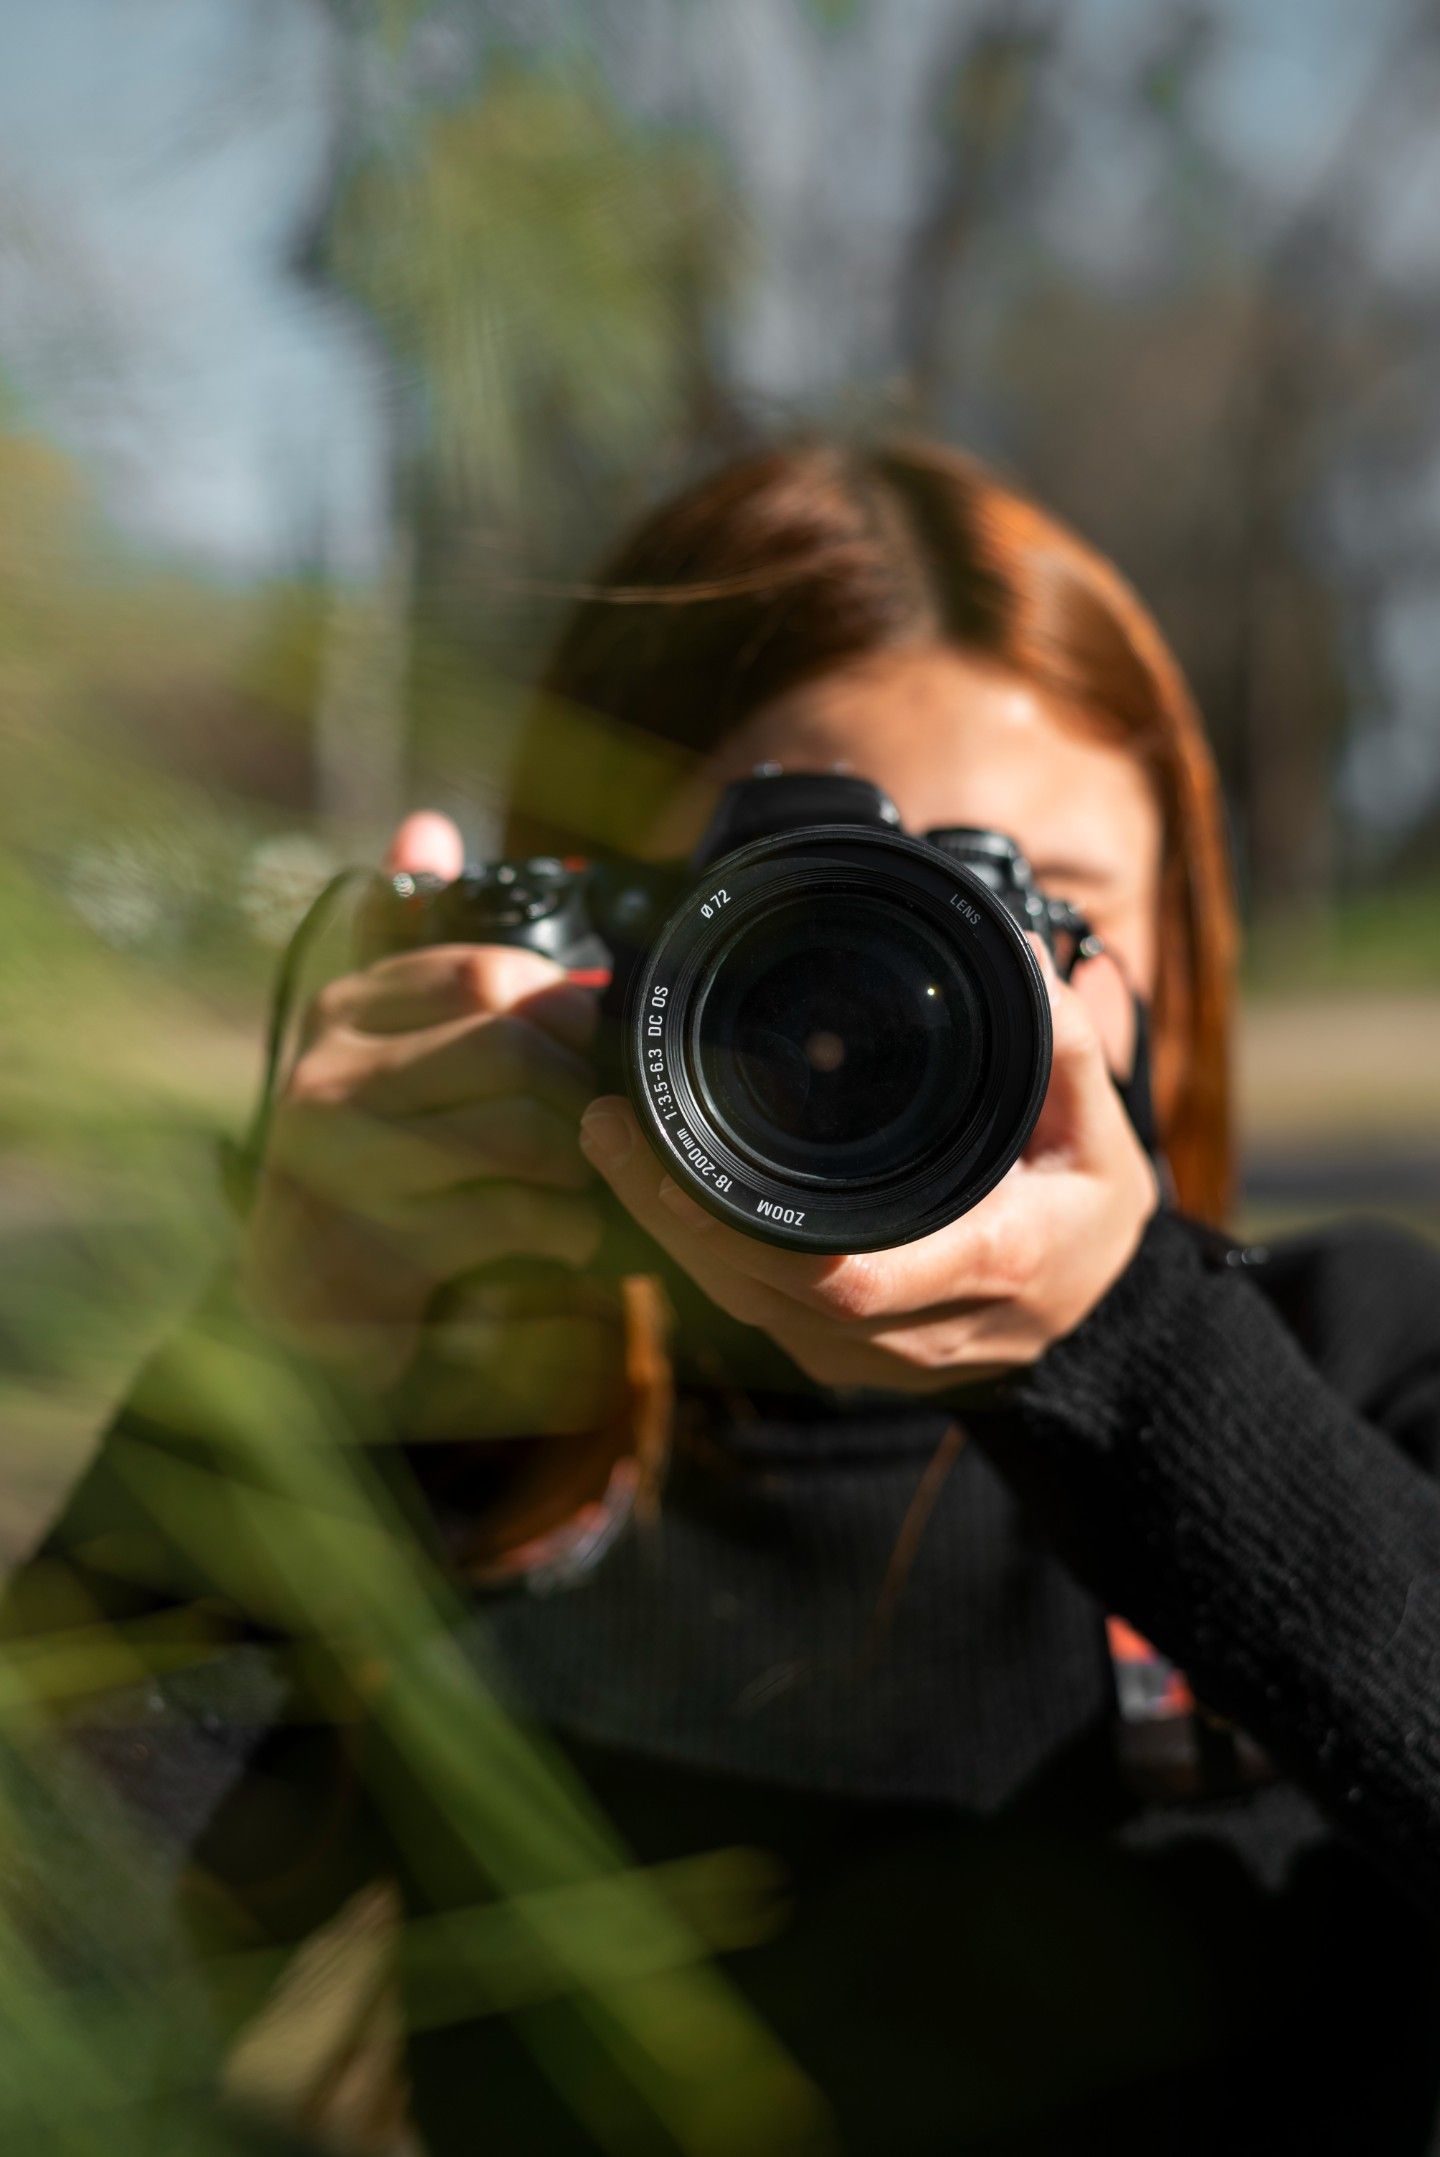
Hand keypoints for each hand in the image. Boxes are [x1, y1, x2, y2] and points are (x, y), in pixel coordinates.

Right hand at [237, 811, 624, 1434]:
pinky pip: (509, 1217)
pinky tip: (572, 1235)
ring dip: (580, 1162)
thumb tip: (426, 827)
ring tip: (591, 1178)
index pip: (485, 974)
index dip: (563, 1008)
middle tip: (607, 1122)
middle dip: (580, 1090)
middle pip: (509, 1049)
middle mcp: (332, 1072)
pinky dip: (566, 1228)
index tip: (592, 1044)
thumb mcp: (390, 1044)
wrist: (310, 1294)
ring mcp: (346, 1161)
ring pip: (516, 1134)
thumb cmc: (377, 1154)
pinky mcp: (374, 1242)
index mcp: (347, 1009)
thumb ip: (418, 951)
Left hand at [577, 945, 1158, 1393]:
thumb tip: (1009, 948)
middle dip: (672, 1216)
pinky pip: (749, 1313)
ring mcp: (869, 1358)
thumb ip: (1064, 1041)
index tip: (679, 1171)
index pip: (852, 1277)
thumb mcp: (1100, 1127)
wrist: (1094, 1321)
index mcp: (986, 1265)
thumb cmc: (1088, 1212)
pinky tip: (650, 1185)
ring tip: (607, 1141)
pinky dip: (695, 1251)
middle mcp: (917, 1331)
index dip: (756, 1236)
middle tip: (607, 1125)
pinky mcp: (835, 1360)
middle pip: (767, 1293)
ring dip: (665, 1231)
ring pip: (743, 1309)